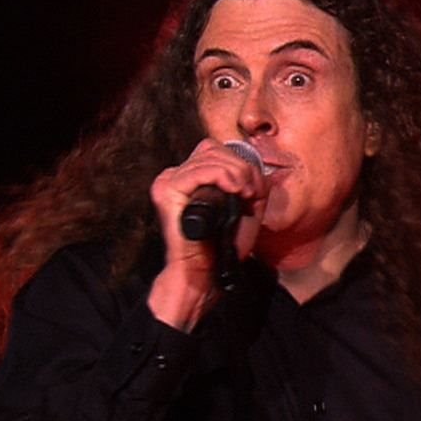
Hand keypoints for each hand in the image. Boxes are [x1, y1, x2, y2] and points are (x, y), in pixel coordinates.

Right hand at [145, 139, 266, 328]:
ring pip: (209, 156)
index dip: (239, 163)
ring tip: (244, 193)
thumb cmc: (222, 245)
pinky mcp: (167, 190)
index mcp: (190, 178)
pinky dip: (222, 176)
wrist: (205, 272)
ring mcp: (168, 181)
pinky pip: (199, 171)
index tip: (252, 189)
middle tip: (250, 192)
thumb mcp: (246, 208)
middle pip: (213, 148)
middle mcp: (176, 175)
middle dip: (240, 166)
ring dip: (235, 172)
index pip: (216, 150)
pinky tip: (234, 190)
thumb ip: (251, 183)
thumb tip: (253, 168)